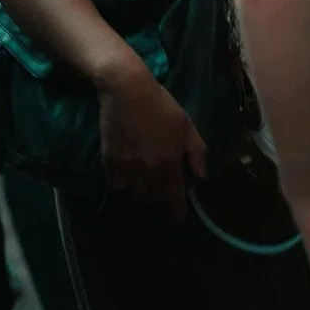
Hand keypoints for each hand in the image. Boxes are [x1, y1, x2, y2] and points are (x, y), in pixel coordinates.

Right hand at [98, 65, 205, 221]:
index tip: (177, 220)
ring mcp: (127, 167)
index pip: (174, 199)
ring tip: (145, 180)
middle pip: (154, 198)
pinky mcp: (109, 161)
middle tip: (162, 186)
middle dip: (160, 196)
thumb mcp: (186, 123)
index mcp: (170, 163)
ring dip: (143, 191)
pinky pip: (116, 185)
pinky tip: (126, 173)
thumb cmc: (161, 104)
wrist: (127, 89)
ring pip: (136, 194)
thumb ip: (196, 151)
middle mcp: (149, 171)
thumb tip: (200, 176)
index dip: (177, 214)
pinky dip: (122, 183)